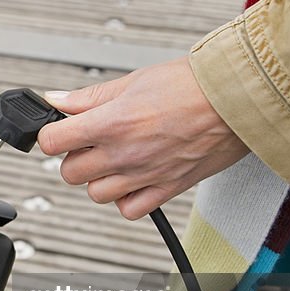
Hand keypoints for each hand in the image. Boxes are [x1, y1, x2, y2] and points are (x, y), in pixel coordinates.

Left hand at [37, 57, 248, 219]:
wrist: (238, 100)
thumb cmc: (193, 86)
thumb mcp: (134, 80)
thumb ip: (90, 97)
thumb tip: (58, 101)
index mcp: (112, 122)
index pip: (52, 142)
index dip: (51, 134)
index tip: (59, 130)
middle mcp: (124, 153)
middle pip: (70, 172)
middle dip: (75, 156)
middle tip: (90, 141)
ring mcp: (144, 175)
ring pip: (95, 194)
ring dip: (98, 178)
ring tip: (115, 157)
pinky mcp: (166, 189)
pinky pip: (128, 210)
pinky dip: (125, 198)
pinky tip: (132, 178)